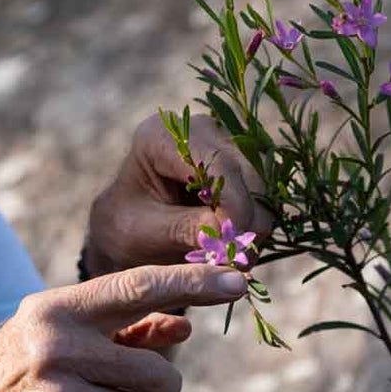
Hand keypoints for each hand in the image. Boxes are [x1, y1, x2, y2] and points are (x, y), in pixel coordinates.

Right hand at [0, 262, 248, 391]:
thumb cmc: (10, 380)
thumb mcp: (53, 338)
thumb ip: (120, 330)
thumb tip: (185, 321)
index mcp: (55, 311)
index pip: (139, 287)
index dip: (194, 283)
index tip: (238, 280)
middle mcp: (57, 348)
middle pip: (157, 369)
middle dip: (159, 388)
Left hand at [82, 114, 274, 276]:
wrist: (126, 231)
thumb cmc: (126, 230)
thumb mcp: (146, 234)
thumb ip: (184, 230)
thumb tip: (231, 236)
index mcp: (160, 136)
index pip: (215, 161)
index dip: (234, 202)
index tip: (234, 243)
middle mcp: (198, 131)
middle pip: (246, 170)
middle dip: (248, 218)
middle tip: (240, 260)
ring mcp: (223, 145)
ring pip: (262, 184)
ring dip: (255, 224)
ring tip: (235, 258)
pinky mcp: (240, 167)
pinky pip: (264, 196)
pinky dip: (255, 224)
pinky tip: (236, 246)